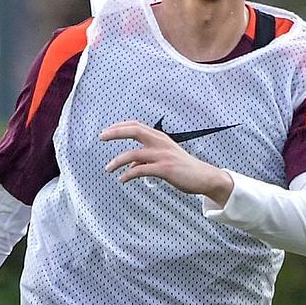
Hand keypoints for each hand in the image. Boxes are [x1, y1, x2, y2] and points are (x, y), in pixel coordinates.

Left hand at [100, 120, 232, 202]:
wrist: (204, 177)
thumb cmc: (184, 168)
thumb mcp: (166, 157)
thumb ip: (148, 158)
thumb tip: (131, 166)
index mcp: (160, 137)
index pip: (136, 125)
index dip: (120, 126)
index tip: (107, 131)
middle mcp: (161, 143)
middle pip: (133, 130)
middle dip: (114, 133)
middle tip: (101, 137)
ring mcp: (162, 155)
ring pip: (132, 154)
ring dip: (116, 161)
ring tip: (108, 168)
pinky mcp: (164, 169)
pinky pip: (139, 170)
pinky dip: (128, 175)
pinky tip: (123, 179)